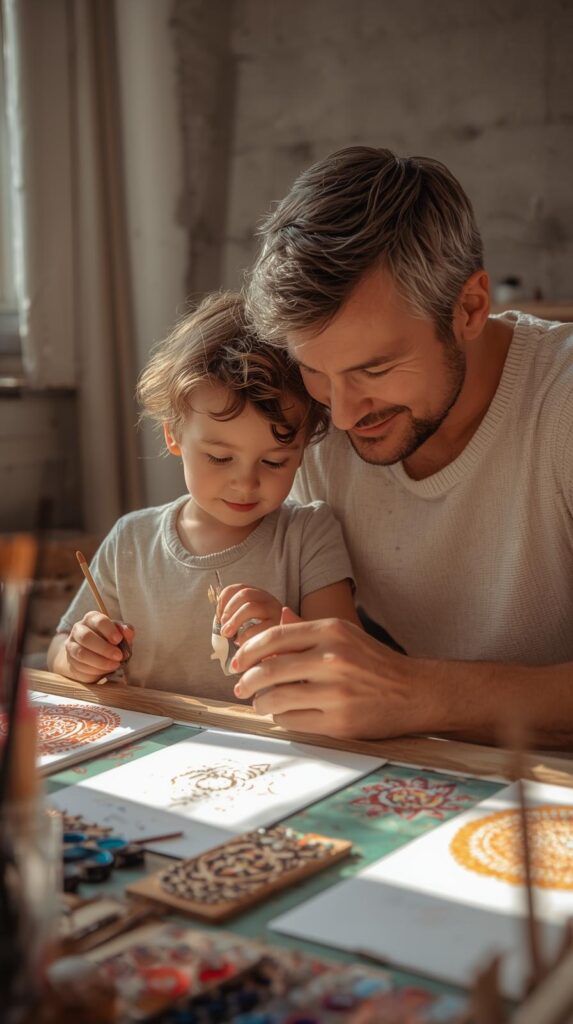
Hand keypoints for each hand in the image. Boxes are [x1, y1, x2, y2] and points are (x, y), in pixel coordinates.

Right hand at [63, 613, 134, 682]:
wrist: (92, 655)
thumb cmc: (109, 641)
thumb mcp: (119, 634)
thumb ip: (125, 631)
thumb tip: (128, 632)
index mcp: (92, 618)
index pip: (99, 620)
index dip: (109, 630)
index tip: (118, 640)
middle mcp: (79, 629)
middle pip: (86, 637)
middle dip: (104, 648)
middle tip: (119, 656)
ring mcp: (71, 644)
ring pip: (81, 653)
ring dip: (100, 661)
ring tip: (115, 665)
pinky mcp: (71, 660)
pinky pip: (80, 666)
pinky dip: (95, 670)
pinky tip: (106, 670)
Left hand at [217, 584, 282, 644]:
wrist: (290, 645)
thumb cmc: (265, 636)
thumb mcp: (252, 621)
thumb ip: (237, 615)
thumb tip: (219, 620)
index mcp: (260, 596)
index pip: (238, 588)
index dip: (224, 600)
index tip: (219, 615)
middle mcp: (269, 600)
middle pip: (244, 594)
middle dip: (229, 610)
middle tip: (223, 626)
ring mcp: (276, 612)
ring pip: (250, 607)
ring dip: (234, 621)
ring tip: (227, 634)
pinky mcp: (280, 627)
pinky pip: (258, 628)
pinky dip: (245, 636)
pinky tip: (241, 643)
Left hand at [231, 609, 427, 739]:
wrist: (415, 693)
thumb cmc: (375, 663)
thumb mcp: (346, 636)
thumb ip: (308, 629)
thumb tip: (276, 617)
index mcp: (332, 631)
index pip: (274, 637)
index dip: (247, 651)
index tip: (236, 661)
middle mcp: (333, 658)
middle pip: (269, 669)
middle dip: (247, 680)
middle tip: (240, 686)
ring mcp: (336, 692)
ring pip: (276, 698)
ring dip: (260, 702)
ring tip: (259, 703)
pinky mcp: (339, 722)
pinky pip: (292, 721)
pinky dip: (280, 718)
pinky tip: (282, 714)